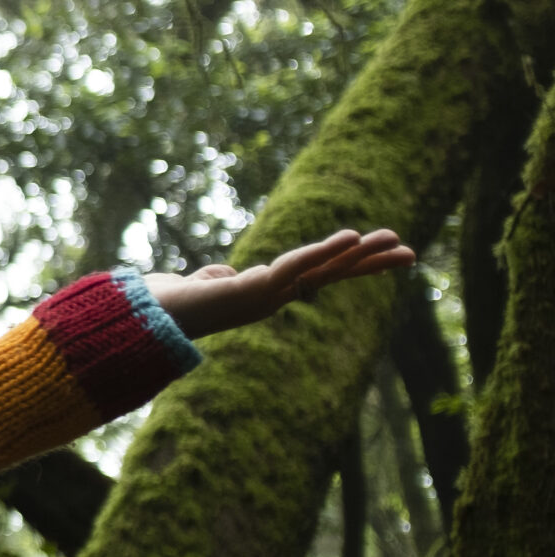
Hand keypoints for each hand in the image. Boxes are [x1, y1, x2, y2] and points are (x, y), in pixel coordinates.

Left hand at [144, 228, 415, 338]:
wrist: (145, 319)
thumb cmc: (170, 304)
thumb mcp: (203, 284)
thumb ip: (219, 279)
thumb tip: (225, 276)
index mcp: (266, 293)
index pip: (317, 274)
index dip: (347, 263)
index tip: (378, 253)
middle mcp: (273, 297)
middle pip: (331, 274)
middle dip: (369, 264)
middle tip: (410, 252)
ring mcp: (267, 295)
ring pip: (323, 270)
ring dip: (359, 256)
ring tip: (395, 242)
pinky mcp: (255, 290)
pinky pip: (298, 267)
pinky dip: (325, 252)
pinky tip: (352, 237)